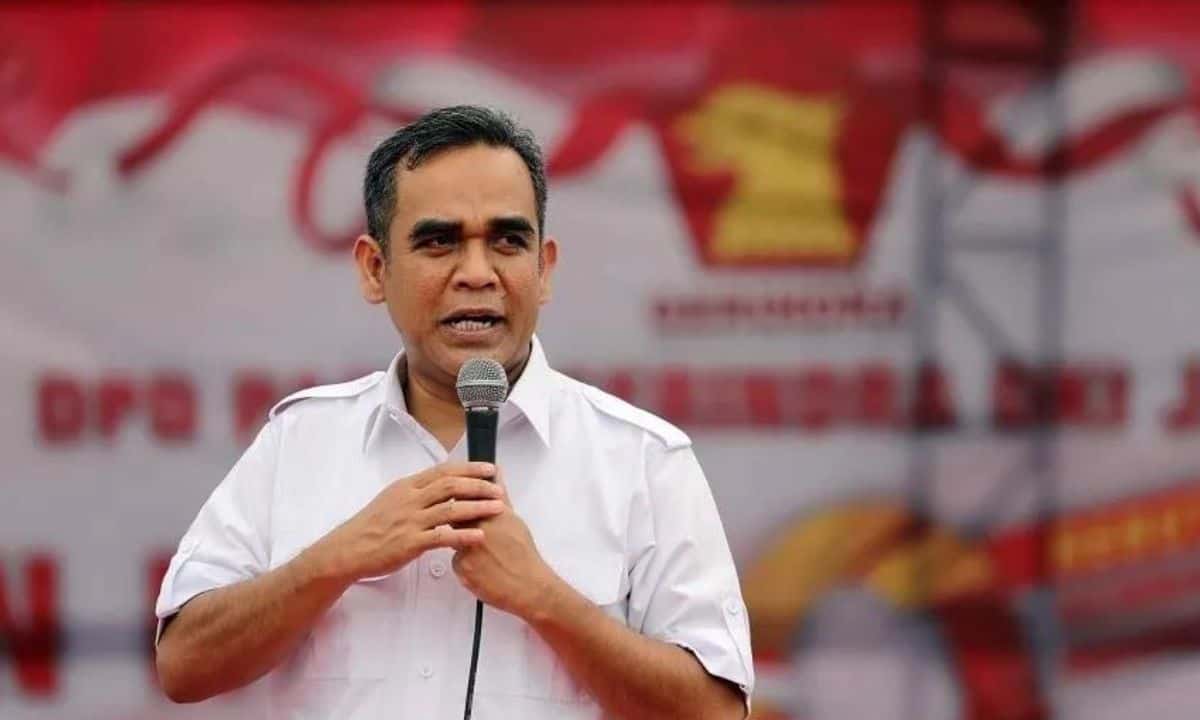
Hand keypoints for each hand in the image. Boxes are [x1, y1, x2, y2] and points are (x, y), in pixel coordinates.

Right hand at [314, 462, 505, 581]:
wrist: (348, 549)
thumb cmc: (370, 526)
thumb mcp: (391, 499)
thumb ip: (415, 492)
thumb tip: (438, 484)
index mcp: (407, 486)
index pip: (443, 471)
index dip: (469, 468)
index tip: (489, 468)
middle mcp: (410, 500)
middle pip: (450, 486)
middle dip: (478, 485)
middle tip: (499, 487)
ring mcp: (410, 521)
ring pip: (450, 509)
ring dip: (477, 507)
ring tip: (498, 508)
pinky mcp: (410, 543)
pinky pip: (442, 537)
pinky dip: (463, 536)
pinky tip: (480, 536)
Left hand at [452, 470, 562, 618]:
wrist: (528, 586)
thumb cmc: (523, 554)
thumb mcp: (514, 520)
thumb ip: (500, 496)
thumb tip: (496, 474)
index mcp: (490, 513)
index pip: (463, 499)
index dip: (464, 504)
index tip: (467, 507)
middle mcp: (477, 528)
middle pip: (455, 519)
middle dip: (462, 524)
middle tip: (480, 537)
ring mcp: (466, 548)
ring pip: (454, 541)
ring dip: (465, 546)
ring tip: (487, 556)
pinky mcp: (461, 567)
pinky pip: (456, 562)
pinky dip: (466, 565)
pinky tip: (482, 570)